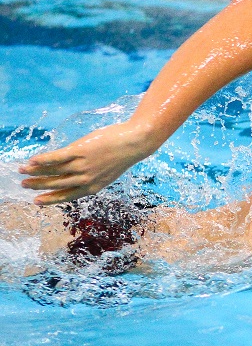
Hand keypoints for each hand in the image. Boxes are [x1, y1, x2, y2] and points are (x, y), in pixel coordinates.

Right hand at [18, 122, 153, 204]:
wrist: (135, 143)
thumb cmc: (122, 155)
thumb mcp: (108, 171)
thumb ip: (92, 176)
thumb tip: (75, 174)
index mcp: (94, 187)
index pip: (68, 196)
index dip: (51, 199)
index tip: (37, 202)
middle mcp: (86, 179)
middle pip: (57, 184)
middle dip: (38, 186)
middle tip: (24, 186)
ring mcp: (83, 165)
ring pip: (54, 171)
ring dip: (35, 172)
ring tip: (22, 171)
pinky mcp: (81, 151)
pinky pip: (57, 157)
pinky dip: (44, 160)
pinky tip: (32, 160)